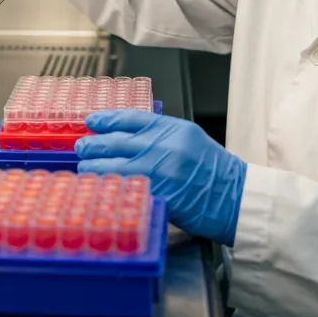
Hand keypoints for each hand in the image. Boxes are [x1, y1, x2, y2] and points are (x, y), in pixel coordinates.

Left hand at [75, 111, 246, 245]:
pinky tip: (99, 188)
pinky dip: (108, 188)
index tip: (91, 122)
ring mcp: (159, 172)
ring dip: (94, 167)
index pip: (131, 118)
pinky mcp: (156, 196)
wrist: (235, 198)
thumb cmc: (214, 172)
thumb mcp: (190, 140)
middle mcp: (164, 147)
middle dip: (93, 144)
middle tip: (82, 146)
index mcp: (173, 129)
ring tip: (85, 167)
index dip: (106, 119)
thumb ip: (161, 136)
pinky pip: (123, 190)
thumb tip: (127, 137)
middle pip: (115, 141)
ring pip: (113, 167)